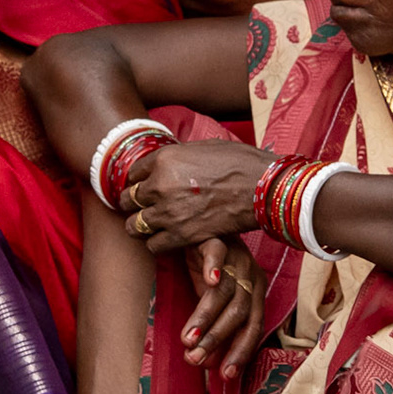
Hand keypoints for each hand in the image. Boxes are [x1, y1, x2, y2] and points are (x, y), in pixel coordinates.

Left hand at [119, 137, 267, 251]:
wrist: (264, 187)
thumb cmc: (241, 163)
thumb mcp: (204, 148)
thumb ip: (179, 157)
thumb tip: (169, 162)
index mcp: (164, 159)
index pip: (133, 173)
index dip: (138, 181)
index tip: (143, 187)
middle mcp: (160, 185)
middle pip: (128, 199)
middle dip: (134, 203)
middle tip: (142, 207)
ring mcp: (169, 212)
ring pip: (134, 225)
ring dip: (140, 226)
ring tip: (149, 226)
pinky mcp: (182, 235)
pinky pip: (153, 245)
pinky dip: (157, 244)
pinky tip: (166, 239)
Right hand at [179, 236, 265, 376]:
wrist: (194, 225)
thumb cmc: (203, 266)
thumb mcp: (209, 299)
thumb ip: (212, 326)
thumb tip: (207, 364)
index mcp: (254, 291)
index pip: (253, 327)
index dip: (240, 352)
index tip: (224, 376)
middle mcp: (250, 275)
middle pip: (240, 312)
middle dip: (217, 339)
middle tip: (195, 359)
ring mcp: (236, 256)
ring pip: (225, 291)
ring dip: (205, 318)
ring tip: (187, 339)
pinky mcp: (217, 238)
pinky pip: (217, 253)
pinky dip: (214, 268)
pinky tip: (207, 281)